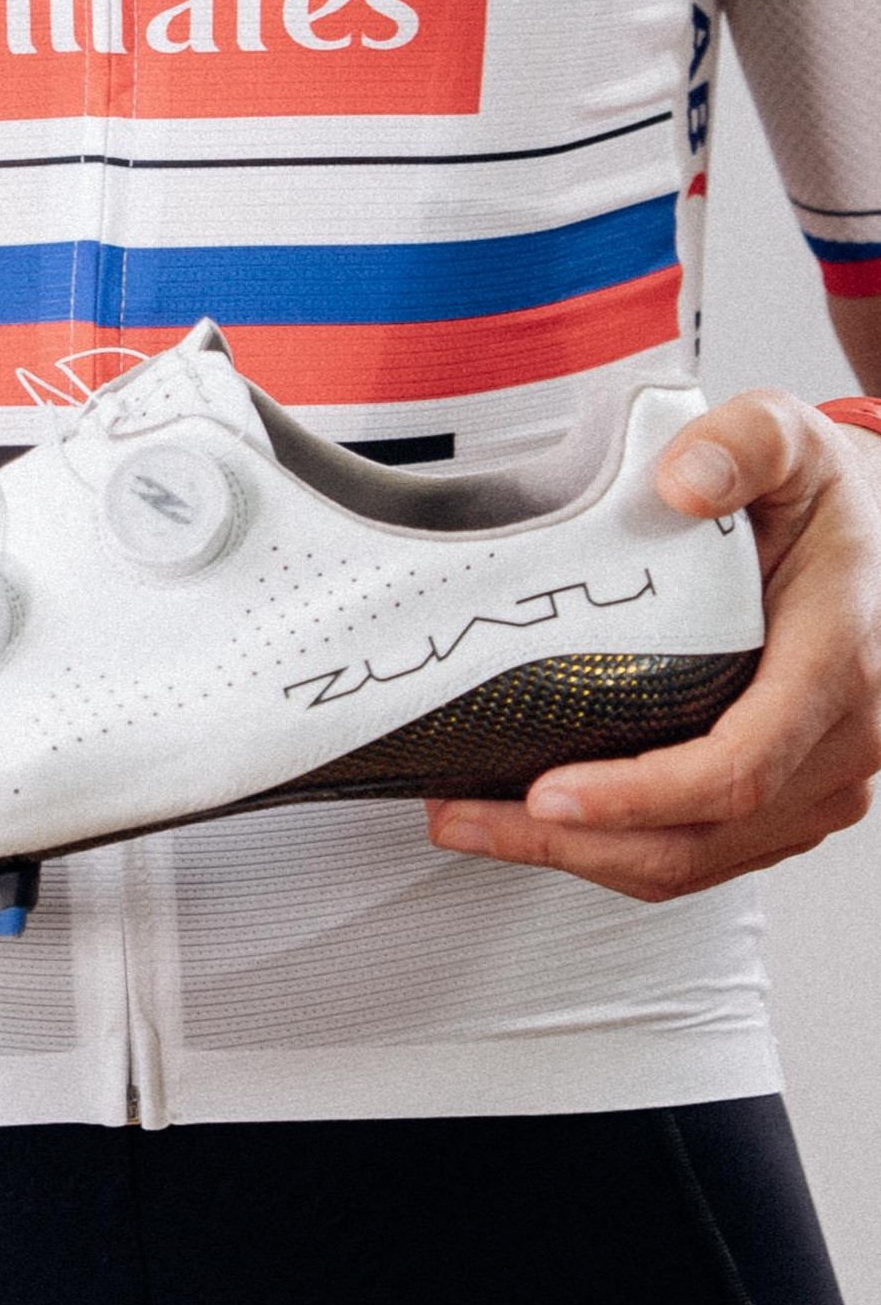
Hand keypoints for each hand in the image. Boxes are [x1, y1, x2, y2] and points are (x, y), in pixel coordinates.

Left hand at [425, 390, 880, 899]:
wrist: (878, 540)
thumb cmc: (827, 503)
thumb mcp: (794, 442)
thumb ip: (744, 442)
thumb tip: (684, 479)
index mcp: (834, 666)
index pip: (736, 768)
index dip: (637, 798)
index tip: (549, 795)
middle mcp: (838, 742)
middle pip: (695, 839)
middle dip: (571, 846)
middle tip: (466, 820)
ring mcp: (817, 785)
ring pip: (690, 862)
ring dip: (578, 859)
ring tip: (475, 824)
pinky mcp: (787, 803)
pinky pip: (697, 854)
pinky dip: (612, 851)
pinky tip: (538, 823)